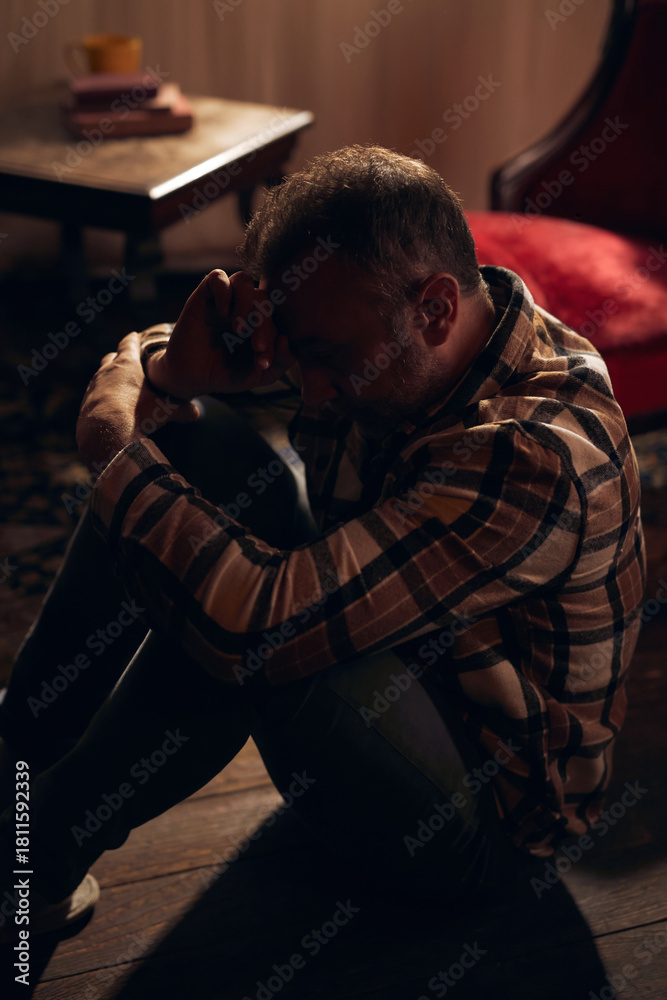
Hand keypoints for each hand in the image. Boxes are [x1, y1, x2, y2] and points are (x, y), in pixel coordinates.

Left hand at [76, 332, 198, 471]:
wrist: (106, 433)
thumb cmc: (138, 414)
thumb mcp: (165, 411)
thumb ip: (181, 410)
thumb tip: (196, 413)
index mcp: (127, 365)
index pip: (129, 344)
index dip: (133, 339)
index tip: (135, 336)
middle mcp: (106, 371)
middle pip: (111, 358)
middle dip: (119, 359)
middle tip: (127, 363)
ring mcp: (93, 387)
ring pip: (100, 377)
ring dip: (109, 380)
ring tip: (118, 387)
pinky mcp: (85, 404)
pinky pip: (94, 396)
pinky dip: (101, 397)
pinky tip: (109, 407)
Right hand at [145, 269, 295, 398]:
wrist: (192, 378)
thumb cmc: (226, 374)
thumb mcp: (259, 375)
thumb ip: (280, 361)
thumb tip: (285, 339)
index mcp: (262, 322)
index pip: (278, 317)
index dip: (276, 339)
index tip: (263, 363)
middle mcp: (245, 307)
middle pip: (263, 298)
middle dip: (264, 325)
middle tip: (256, 348)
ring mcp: (225, 300)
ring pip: (243, 280)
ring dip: (246, 304)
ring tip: (239, 330)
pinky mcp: (204, 296)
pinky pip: (217, 277)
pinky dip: (224, 291)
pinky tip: (222, 313)